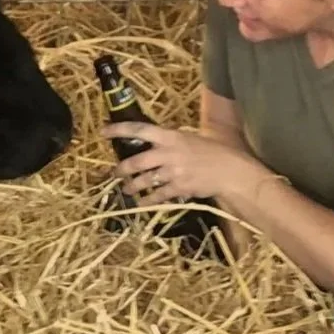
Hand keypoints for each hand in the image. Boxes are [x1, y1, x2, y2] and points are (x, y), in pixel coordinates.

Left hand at [101, 121, 265, 205]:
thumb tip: (156, 143)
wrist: (230, 171)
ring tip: (126, 189)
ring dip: (132, 186)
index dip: (119, 130)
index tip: (103, 131)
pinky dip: (148, 200)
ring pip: (143, 180)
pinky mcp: (178, 188)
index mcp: (170, 136)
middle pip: (136, 162)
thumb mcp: (190, 138)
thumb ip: (171, 141)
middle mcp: (167, 153)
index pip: (139, 130)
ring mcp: (172, 172)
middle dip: (121, 169)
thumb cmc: (213, 151)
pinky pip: (157, 195)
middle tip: (115, 172)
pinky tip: (142, 203)